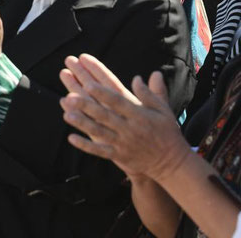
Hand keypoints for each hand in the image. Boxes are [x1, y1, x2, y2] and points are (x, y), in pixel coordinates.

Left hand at [59, 54, 190, 182]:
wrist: (173, 164)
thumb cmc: (167, 132)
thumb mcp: (164, 110)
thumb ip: (151, 93)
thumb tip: (138, 77)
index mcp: (139, 115)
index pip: (118, 101)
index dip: (103, 93)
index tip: (88, 84)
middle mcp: (129, 128)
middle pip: (104, 115)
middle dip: (87, 106)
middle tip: (69, 96)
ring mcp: (123, 143)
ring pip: (99, 132)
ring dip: (82, 124)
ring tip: (67, 114)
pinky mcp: (119, 156)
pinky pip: (100, 151)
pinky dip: (85, 146)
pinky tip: (71, 138)